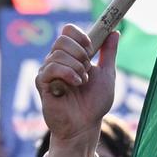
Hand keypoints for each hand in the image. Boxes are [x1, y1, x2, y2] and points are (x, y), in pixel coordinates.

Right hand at [34, 25, 118, 156]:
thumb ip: (109, 53)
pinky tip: (76, 84)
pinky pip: (51, 68)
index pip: (68, 31)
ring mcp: (48, 71)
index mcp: (72, 55)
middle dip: (81, 53)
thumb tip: (114, 32)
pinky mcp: (42, 83)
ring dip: (77, 67)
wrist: (85, 125)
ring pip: (58, 54)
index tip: (92, 48)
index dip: (81, 36)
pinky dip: (68, 73)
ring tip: (82, 82)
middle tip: (87, 70)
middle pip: (62, 39)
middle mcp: (57, 60)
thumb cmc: (94, 103)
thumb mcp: (107, 74)